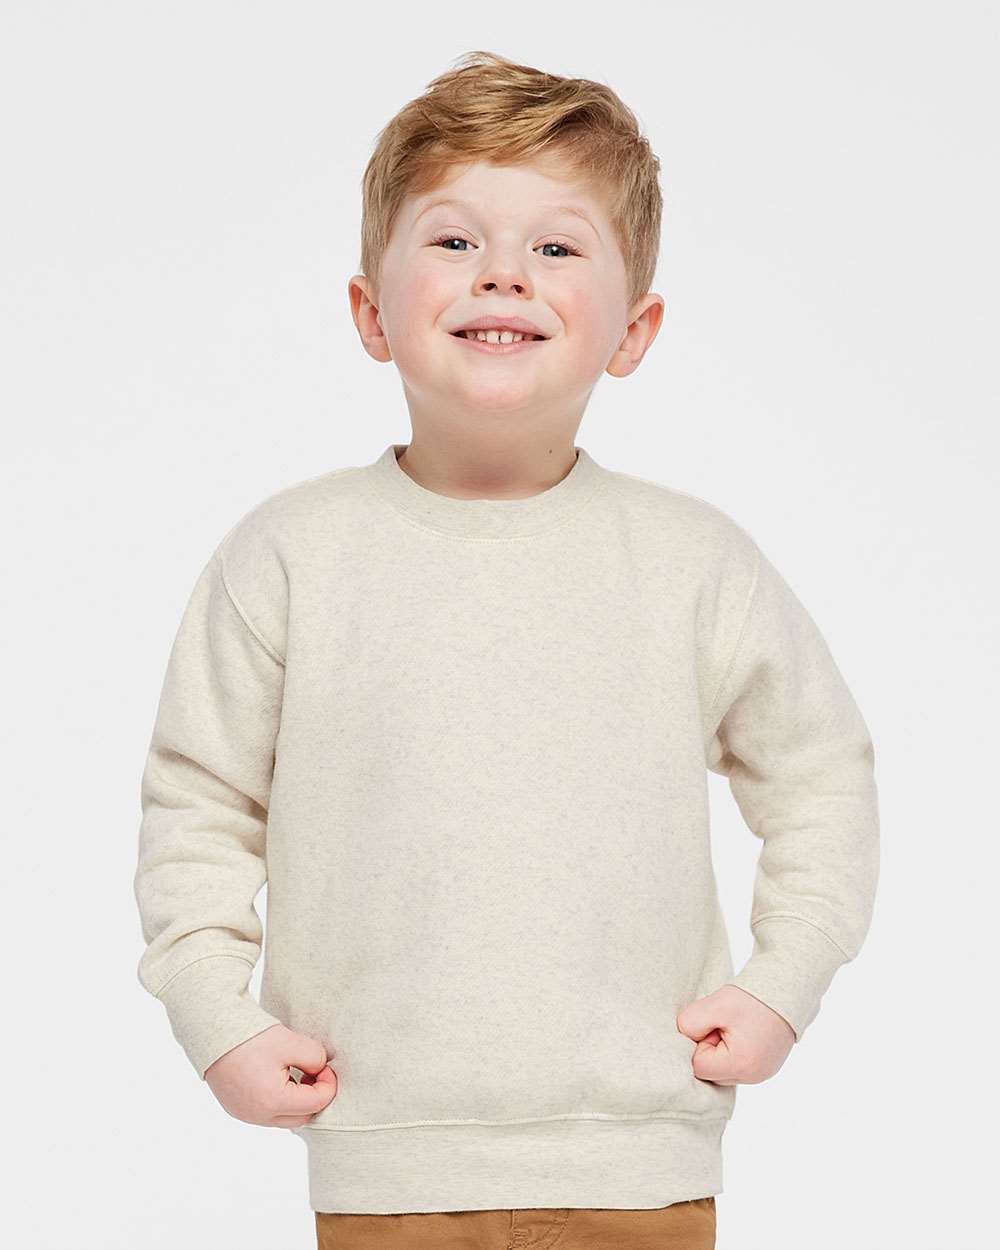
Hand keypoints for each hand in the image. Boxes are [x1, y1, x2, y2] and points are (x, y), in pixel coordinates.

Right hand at [204, 1023, 337, 1126]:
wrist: (214, 1030)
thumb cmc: (252, 1037)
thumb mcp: (292, 1042)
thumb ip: (315, 1058)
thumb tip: (320, 1070)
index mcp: (273, 1102)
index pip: (316, 1103)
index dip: (329, 1084)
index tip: (326, 1066)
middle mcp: (257, 1115)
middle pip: (301, 1117)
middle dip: (314, 1096)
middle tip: (314, 1071)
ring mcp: (244, 1114)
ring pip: (283, 1118)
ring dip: (296, 1100)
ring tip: (296, 1072)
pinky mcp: (236, 1108)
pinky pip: (266, 1113)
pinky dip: (279, 1100)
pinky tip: (279, 1076)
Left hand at [676, 985, 795, 1084]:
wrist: (786, 989)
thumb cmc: (751, 998)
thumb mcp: (714, 1005)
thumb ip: (689, 1024)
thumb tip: (683, 1038)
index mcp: (741, 1065)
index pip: (698, 1066)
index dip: (698, 1043)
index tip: (711, 1024)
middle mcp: (753, 1076)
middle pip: (711, 1071)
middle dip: (709, 1047)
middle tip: (722, 1024)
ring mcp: (761, 1074)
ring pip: (723, 1069)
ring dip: (721, 1049)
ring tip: (733, 1027)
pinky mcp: (765, 1068)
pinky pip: (737, 1065)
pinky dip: (733, 1050)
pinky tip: (741, 1031)